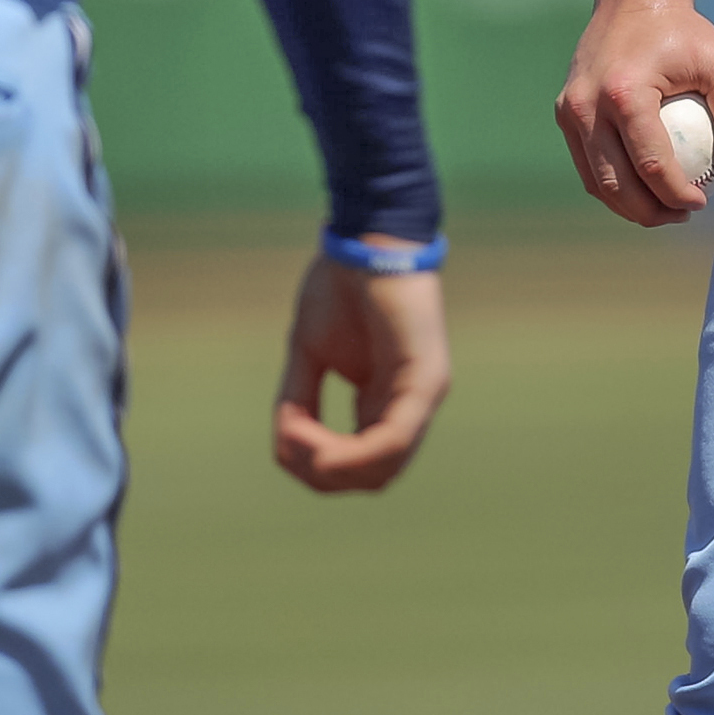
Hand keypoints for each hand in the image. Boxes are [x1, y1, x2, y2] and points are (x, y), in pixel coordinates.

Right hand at [272, 247, 450, 492]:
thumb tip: (289, 450)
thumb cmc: (341, 285)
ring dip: (330, 467)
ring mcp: (424, 396)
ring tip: (298, 438)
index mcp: (383, 401)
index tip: (286, 439)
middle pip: (371, 478)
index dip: (316, 467)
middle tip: (289, 443)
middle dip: (322, 475)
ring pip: (381, 469)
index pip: (359, 466)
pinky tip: (317, 441)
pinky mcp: (426, 381)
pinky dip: (348, 453)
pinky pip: (391, 441)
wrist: (368, 236)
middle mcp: (410, 405)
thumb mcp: (308, 353)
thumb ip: (300, 402)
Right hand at [553, 0, 713, 225]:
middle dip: (650, 211)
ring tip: (664, 210)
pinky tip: (642, 190)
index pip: (650, 162)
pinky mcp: (565, 112)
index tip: (699, 203)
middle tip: (682, 214)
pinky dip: (612, 184)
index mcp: (625, 92)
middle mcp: (588, 105)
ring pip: (596, 180)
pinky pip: (587, 163)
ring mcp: (570, 110)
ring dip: (629, 206)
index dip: (676, 193)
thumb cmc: (682, 31)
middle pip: (616, 182)